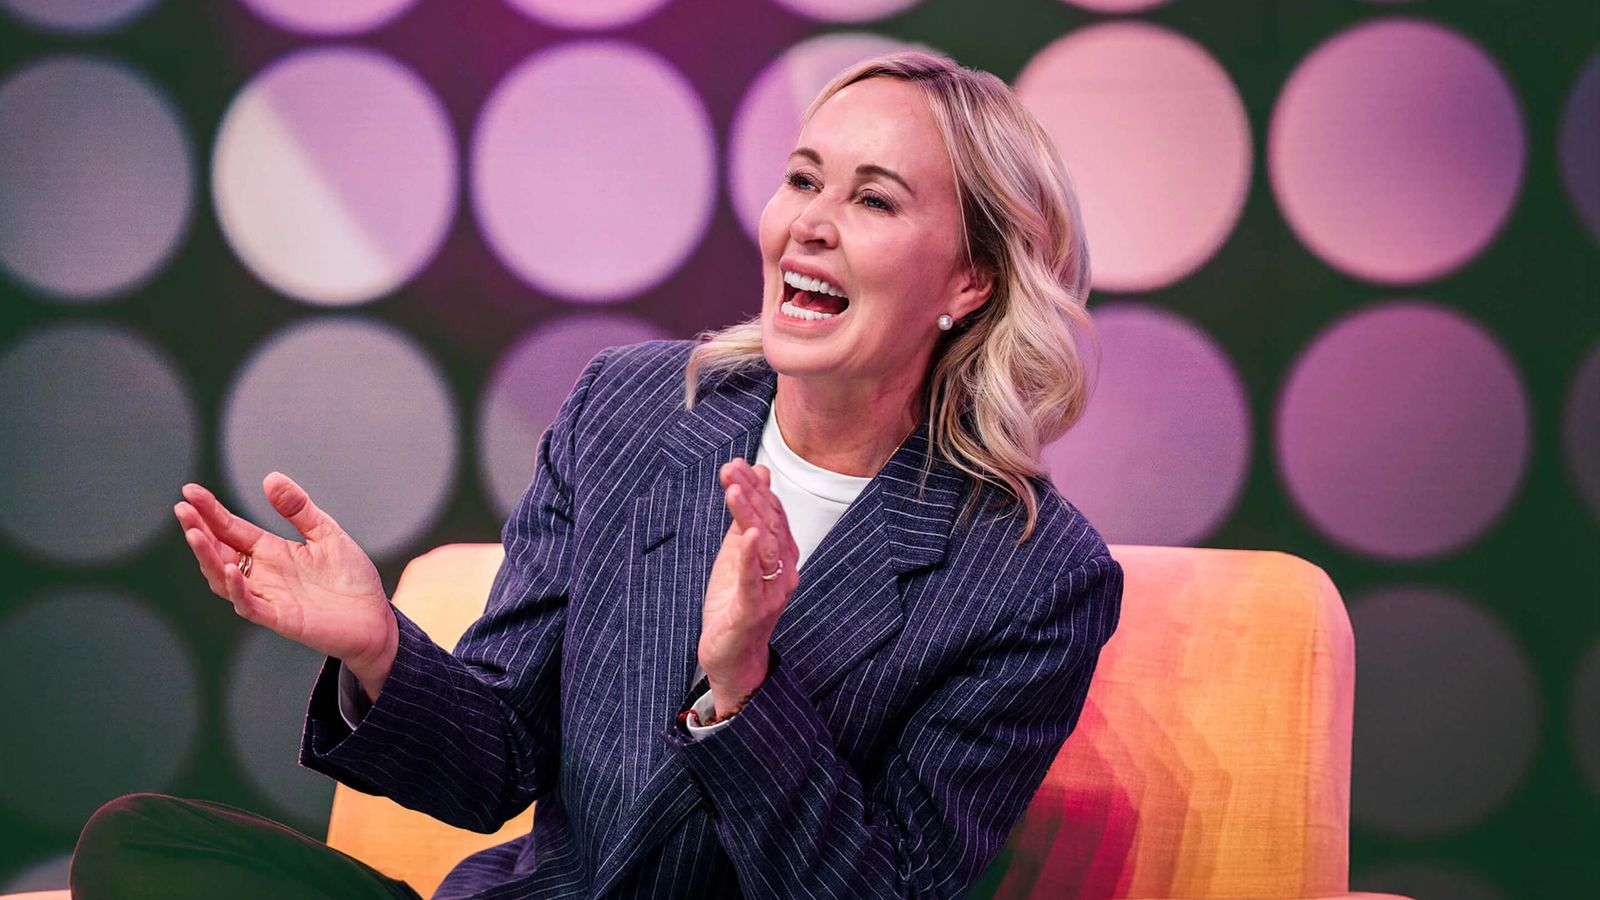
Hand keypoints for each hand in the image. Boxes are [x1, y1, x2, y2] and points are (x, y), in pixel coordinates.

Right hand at [173, 472, 396, 696]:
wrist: (375, 619)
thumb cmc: (351, 579)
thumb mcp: (326, 534)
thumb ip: (299, 509)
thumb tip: (269, 478)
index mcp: (271, 551)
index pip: (231, 528)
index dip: (210, 510)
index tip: (189, 490)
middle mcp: (263, 574)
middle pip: (219, 551)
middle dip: (199, 530)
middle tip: (182, 508)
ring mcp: (268, 597)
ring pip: (224, 579)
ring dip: (208, 557)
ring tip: (194, 533)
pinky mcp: (280, 618)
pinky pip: (250, 605)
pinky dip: (237, 588)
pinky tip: (231, 568)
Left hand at [699, 459, 798, 715]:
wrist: (732, 655)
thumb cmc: (735, 604)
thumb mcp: (737, 552)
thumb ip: (746, 516)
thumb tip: (757, 474)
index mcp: (781, 554)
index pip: (772, 512)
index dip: (755, 487)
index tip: (736, 464)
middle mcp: (785, 571)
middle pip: (770, 524)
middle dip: (750, 494)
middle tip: (731, 470)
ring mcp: (773, 592)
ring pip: (765, 547)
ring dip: (750, 515)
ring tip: (735, 490)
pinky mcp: (755, 612)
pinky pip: (755, 582)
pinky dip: (750, 558)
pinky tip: (745, 536)